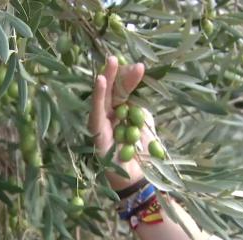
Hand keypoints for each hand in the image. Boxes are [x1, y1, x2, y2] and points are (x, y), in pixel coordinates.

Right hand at [88, 56, 155, 190]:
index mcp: (124, 113)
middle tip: (121, 57)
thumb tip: (138, 89)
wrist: (140, 180)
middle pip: (114, 92)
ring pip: (103, 98)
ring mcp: (103, 124)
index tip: (139, 66)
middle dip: (118, 74)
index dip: (130, 78)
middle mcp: (112, 116)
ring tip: (111, 61)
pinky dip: (98, 97)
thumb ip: (141, 108)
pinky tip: (100, 81)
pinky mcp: (96, 134)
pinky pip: (96, 112)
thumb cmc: (144, 155)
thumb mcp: (146, 125)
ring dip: (107, 79)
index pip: (125, 91)